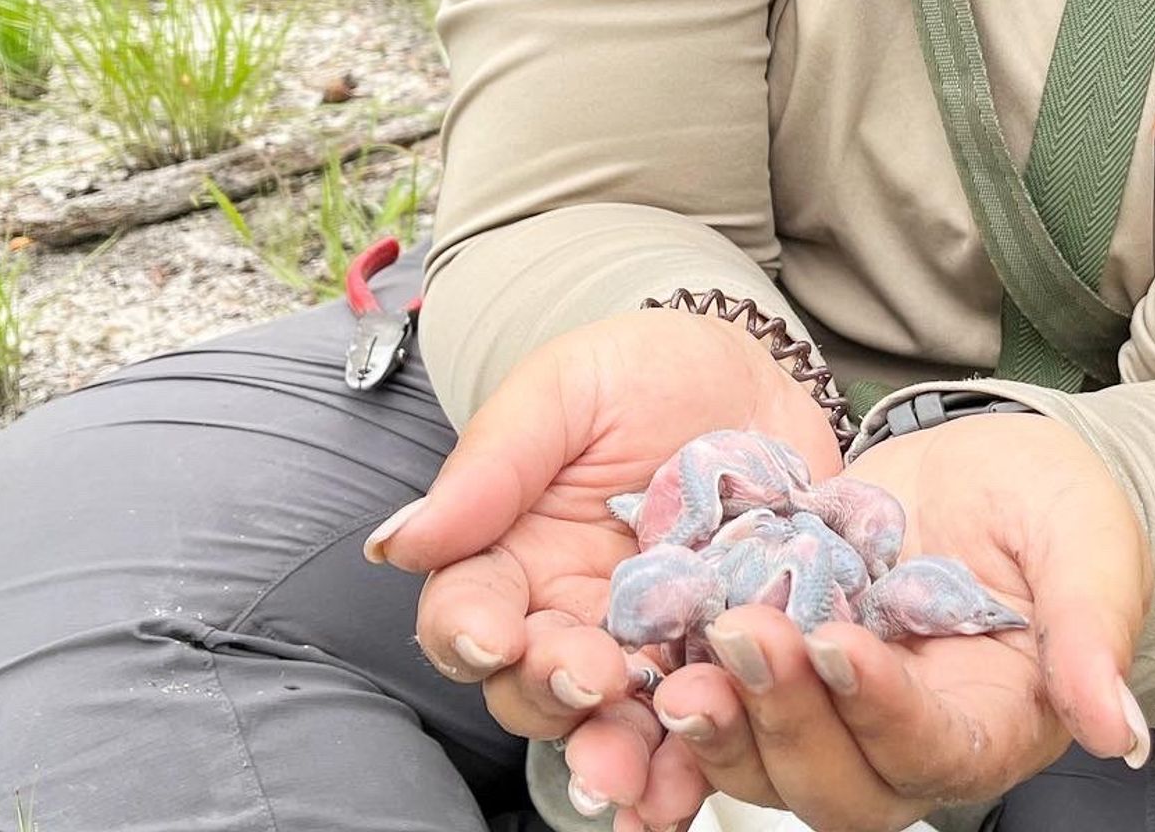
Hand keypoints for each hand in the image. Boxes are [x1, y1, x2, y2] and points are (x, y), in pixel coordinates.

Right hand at [365, 307, 842, 819]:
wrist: (756, 374)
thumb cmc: (645, 371)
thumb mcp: (566, 388)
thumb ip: (492, 460)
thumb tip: (397, 541)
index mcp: (513, 554)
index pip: (465, 614)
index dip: (469, 634)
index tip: (494, 636)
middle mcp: (570, 615)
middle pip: (532, 689)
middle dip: (553, 699)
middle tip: (588, 680)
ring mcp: (647, 646)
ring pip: (612, 728)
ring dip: (618, 758)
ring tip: (637, 775)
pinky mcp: (723, 659)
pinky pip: (703, 728)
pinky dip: (697, 765)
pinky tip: (693, 783)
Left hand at [635, 413, 1154, 831]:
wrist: (991, 471)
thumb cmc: (1057, 509)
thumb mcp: (1089, 548)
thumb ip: (1096, 633)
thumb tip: (1117, 731)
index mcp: (986, 726)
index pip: (929, 749)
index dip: (879, 711)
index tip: (838, 644)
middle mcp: (901, 738)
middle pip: (835, 780)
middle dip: (782, 719)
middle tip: (740, 634)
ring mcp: (833, 707)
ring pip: (768, 757)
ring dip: (722, 719)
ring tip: (684, 655)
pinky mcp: (782, 658)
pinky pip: (727, 692)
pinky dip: (687, 674)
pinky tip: (658, 629)